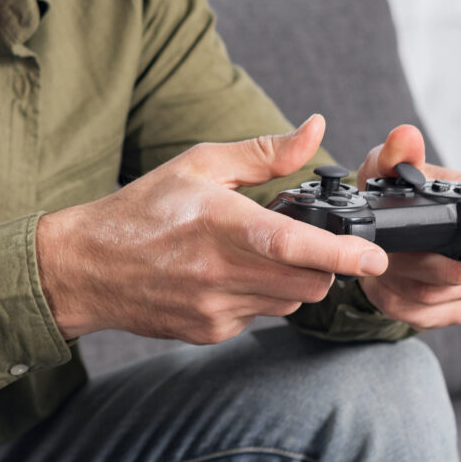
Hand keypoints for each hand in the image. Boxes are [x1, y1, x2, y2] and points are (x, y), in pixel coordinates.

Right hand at [36, 114, 389, 343]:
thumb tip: (315, 130)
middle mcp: (218, 269)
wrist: (85, 267)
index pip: (292, 244)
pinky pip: (259, 317)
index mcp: (218, 222)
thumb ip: (263, 152)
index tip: (375, 259)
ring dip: (289, 280)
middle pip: (308, 281)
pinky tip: (223, 277)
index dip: (341, 254)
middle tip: (302, 242)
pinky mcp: (210, 331)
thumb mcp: (198, 164)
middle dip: (322, 264)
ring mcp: (215, 306)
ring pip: (289, 302)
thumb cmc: (141, 210)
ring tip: (252, 256)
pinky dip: (257, 297)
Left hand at [354, 124, 460, 329]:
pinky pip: (427, 316)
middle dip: (421, 261)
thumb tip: (404, 137)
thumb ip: (395, 153)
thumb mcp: (386, 167)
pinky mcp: (455, 307)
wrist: (379, 230)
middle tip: (388, 249)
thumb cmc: (393, 192)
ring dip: (402, 282)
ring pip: (442, 295)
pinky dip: (396, 303)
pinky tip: (381, 284)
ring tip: (379, 262)